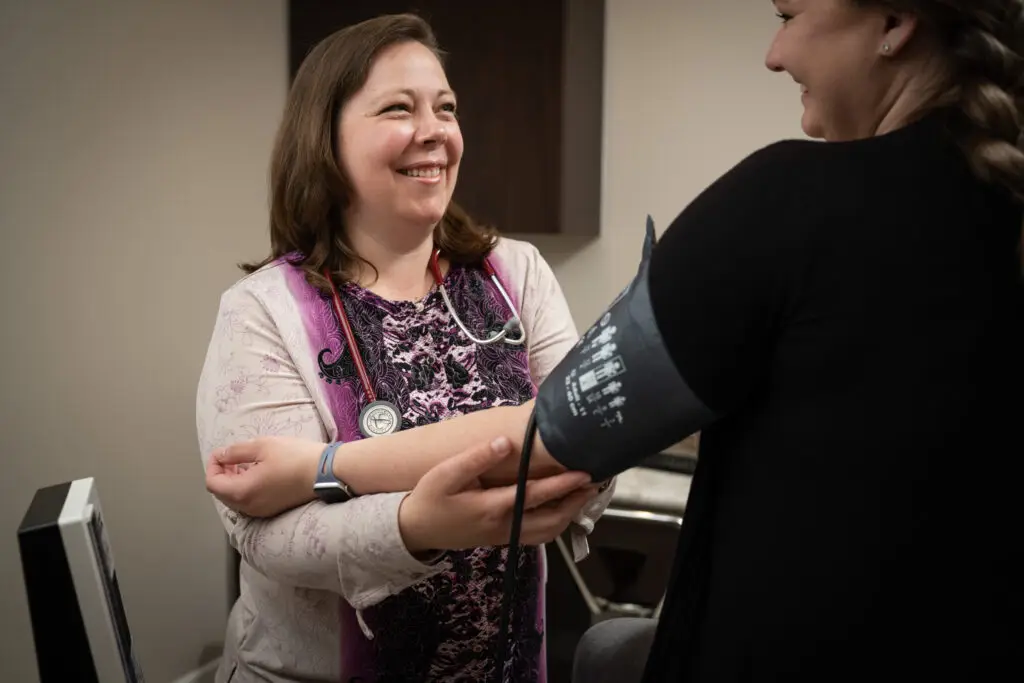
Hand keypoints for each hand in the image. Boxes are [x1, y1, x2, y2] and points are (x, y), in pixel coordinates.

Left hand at [205, 436, 323, 516]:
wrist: (325, 473)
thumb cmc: (295, 457)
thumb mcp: (262, 446)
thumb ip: (236, 452)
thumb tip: (221, 456)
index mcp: (242, 492)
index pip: (213, 483)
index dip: (212, 465)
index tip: (221, 452)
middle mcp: (248, 507)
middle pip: (222, 493)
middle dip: (222, 474)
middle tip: (231, 457)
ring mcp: (261, 511)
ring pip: (235, 499)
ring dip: (234, 482)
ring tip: (244, 464)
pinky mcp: (272, 510)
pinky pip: (249, 502)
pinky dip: (246, 489)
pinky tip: (257, 474)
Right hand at [398, 436, 597, 553]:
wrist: (415, 531)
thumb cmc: (429, 498)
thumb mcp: (444, 475)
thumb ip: (475, 458)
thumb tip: (506, 442)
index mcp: (491, 508)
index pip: (535, 496)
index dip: (562, 484)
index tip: (585, 472)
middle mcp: (504, 527)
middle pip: (550, 519)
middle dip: (576, 501)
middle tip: (596, 482)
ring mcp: (505, 536)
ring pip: (548, 532)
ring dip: (570, 514)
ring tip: (585, 493)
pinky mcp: (504, 539)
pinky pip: (538, 535)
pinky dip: (557, 523)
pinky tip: (564, 507)